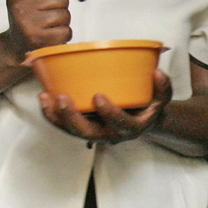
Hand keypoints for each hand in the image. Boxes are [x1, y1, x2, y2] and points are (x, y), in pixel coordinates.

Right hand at [5, 0, 71, 58]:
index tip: (45, 2)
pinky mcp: (38, 40)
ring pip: (65, 15)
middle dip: (60, 8)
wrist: (15, 48)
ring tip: (47, 27)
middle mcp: (19, 6)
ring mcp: (27, 24)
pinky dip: (63, 36)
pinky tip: (49, 38)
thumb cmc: (29, 16)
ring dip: (62, 23)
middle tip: (46, 18)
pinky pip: (66, 31)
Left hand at [40, 68, 171, 143]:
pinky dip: (52, 114)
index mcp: (132, 128)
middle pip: (88, 133)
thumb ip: (163, 87)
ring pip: (72, 131)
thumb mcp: (161, 98)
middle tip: (63, 98)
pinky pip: (64, 125)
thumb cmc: (149, 106)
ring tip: (46, 98)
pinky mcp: (84, 126)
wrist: (141, 120)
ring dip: (56, 116)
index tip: (98, 96)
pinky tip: (44, 98)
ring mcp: (95, 132)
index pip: (121, 125)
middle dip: (73, 118)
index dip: (109, 113)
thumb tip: (157, 73)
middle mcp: (111, 134)